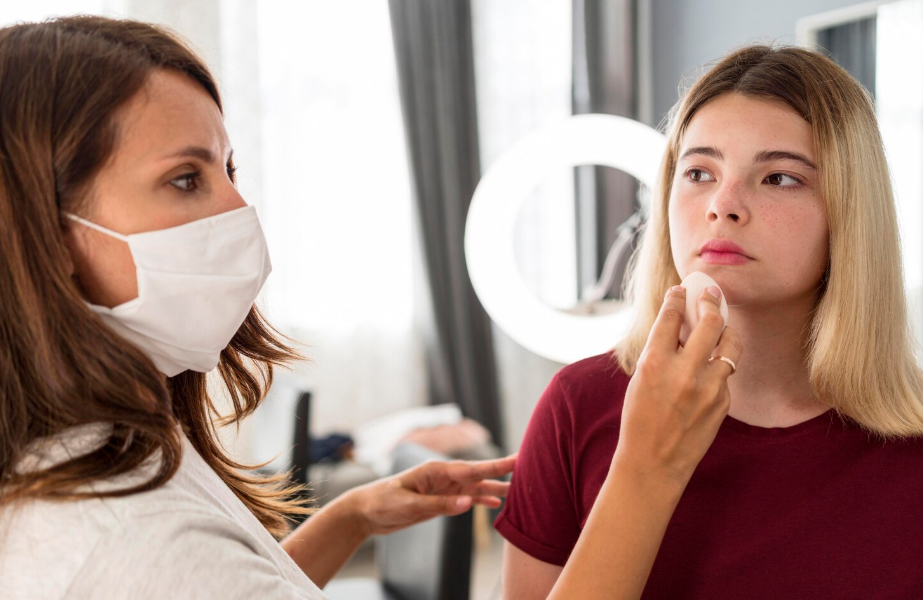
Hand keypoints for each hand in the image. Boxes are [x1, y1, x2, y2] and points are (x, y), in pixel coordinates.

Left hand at [344, 454, 515, 535]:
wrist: (365, 512)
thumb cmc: (383, 502)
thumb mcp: (410, 505)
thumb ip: (440, 504)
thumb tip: (469, 502)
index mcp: (435, 470)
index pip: (471, 468)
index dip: (495, 465)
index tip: (516, 460)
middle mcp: (443, 476)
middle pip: (478, 473)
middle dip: (501, 470)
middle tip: (526, 465)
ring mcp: (443, 488)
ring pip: (475, 487)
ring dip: (494, 487)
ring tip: (518, 488)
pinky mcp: (440, 500)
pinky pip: (466, 499)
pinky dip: (481, 500)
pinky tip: (496, 503)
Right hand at [614, 285, 742, 487]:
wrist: (653, 462)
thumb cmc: (639, 419)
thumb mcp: (640, 379)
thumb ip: (660, 351)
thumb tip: (680, 324)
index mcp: (654, 363)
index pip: (671, 316)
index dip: (678, 298)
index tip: (682, 290)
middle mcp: (684, 372)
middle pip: (710, 322)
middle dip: (711, 301)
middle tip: (711, 294)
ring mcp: (707, 388)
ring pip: (729, 344)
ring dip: (726, 330)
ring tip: (721, 325)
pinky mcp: (722, 402)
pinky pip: (725, 374)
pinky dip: (717, 367)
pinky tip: (708, 370)